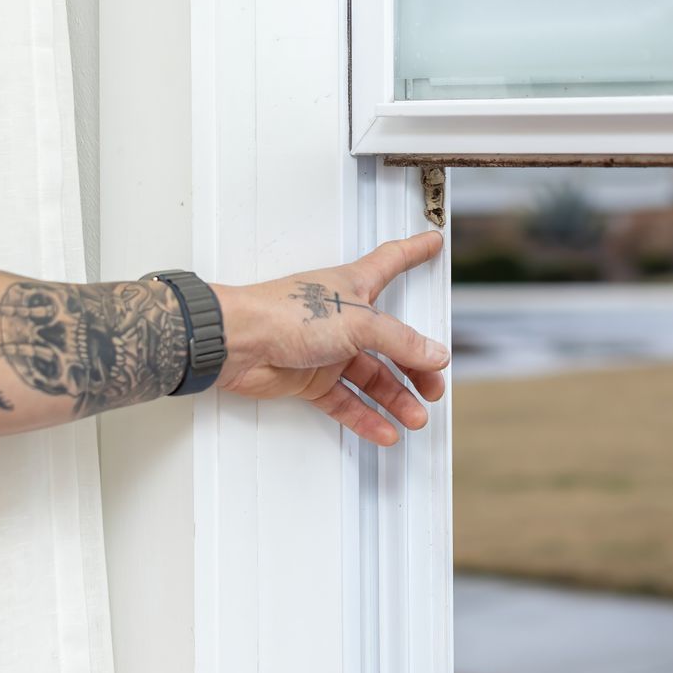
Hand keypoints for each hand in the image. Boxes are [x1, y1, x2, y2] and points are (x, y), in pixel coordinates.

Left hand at [212, 231, 449, 445]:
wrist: (238, 343)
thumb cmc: (284, 313)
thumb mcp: (358, 323)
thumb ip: (399, 341)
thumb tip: (433, 353)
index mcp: (354, 286)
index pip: (391, 262)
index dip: (414, 251)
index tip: (433, 243)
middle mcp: (343, 317)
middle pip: (391, 340)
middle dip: (417, 364)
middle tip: (434, 386)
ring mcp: (326, 349)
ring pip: (371, 376)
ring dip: (395, 398)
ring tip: (415, 416)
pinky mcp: (309, 378)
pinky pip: (345, 401)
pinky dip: (366, 417)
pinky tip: (384, 430)